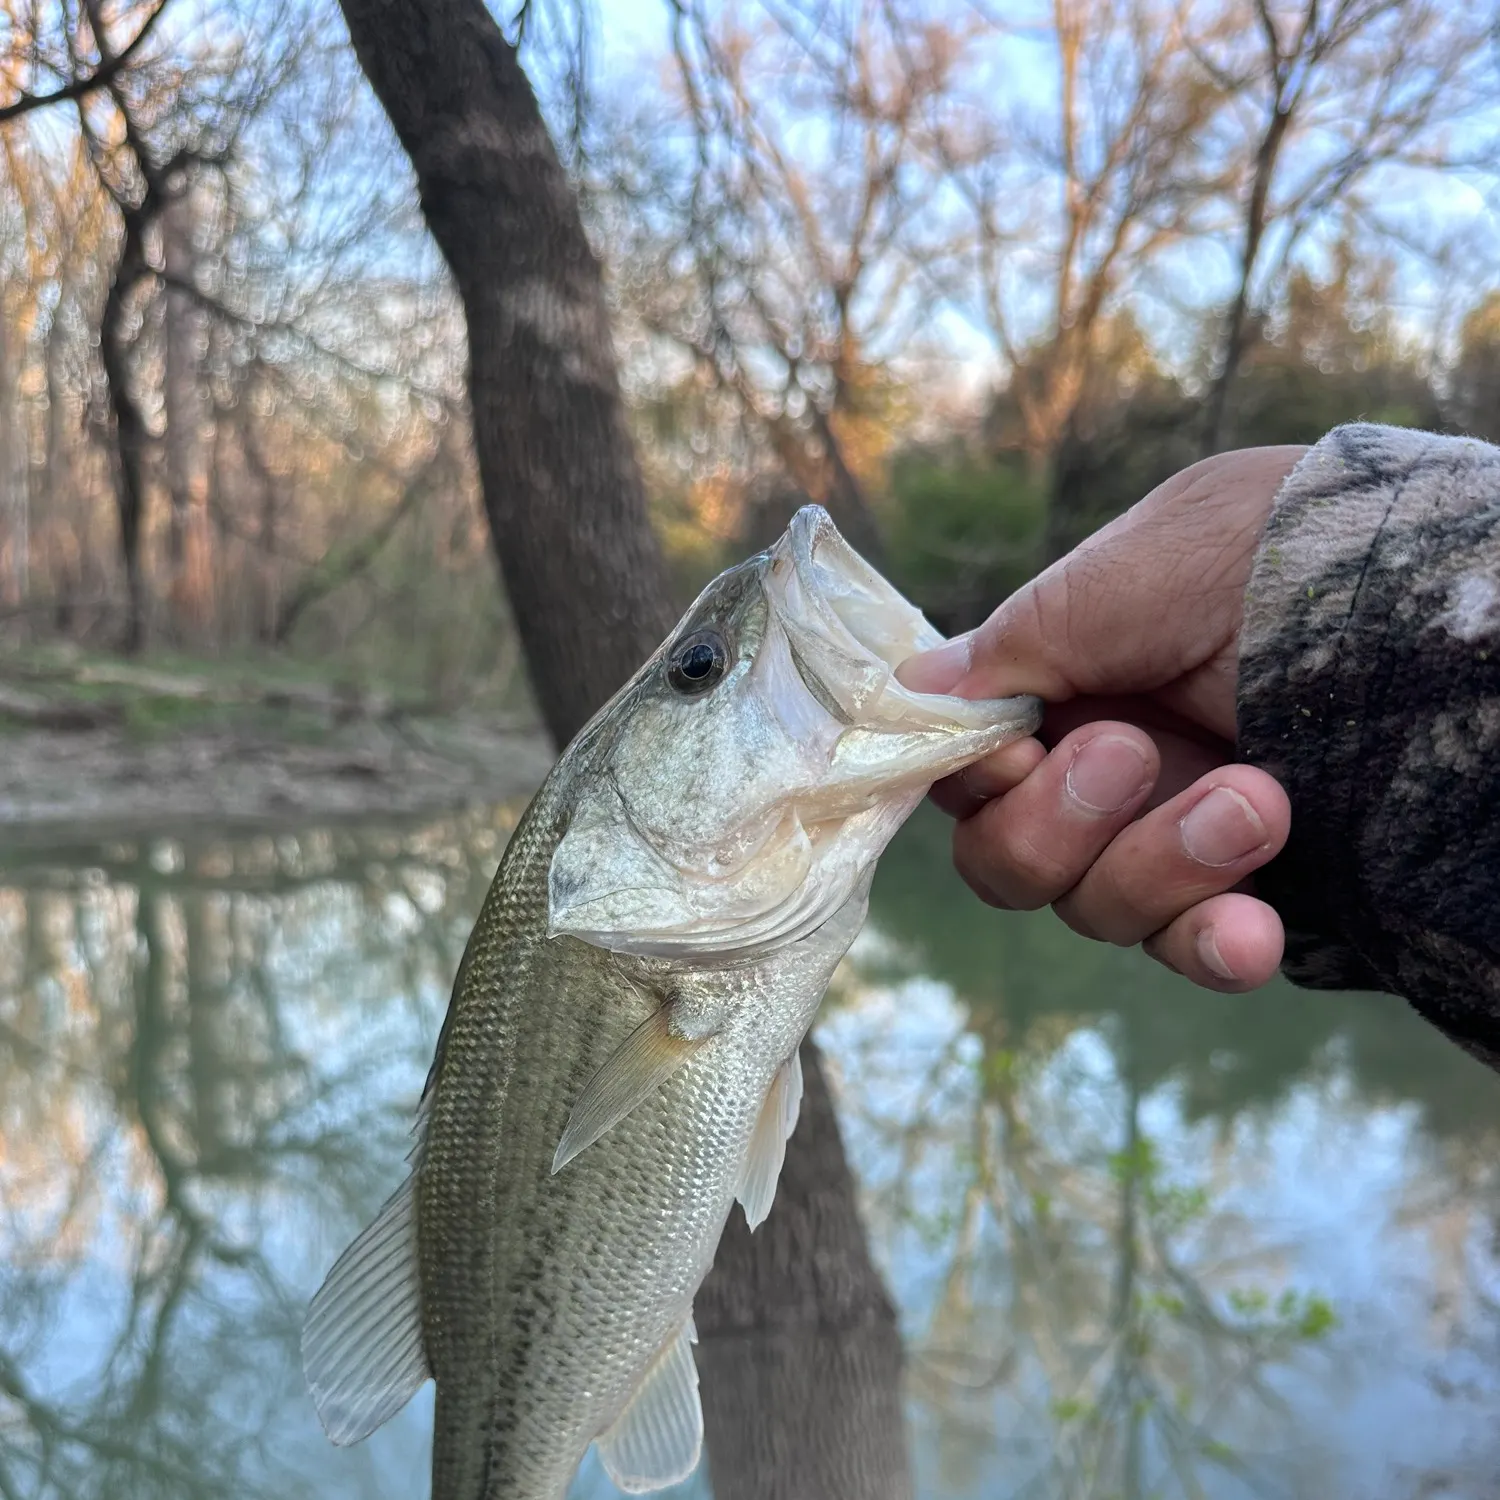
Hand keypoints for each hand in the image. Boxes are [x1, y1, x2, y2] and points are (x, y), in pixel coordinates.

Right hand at [897, 446, 1307, 992]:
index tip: (1015, 748)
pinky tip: (1253, 928)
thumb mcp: (1129, 572)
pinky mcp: (1253, 889)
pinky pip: (1197, 952)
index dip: (974, 779)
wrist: (1437, 601)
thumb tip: (906, 693)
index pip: (966, 769)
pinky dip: (1212, 947)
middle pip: (1007, 860)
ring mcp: (1177, 835)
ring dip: (1160, 864)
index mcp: (1066, 685)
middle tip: (1135, 754)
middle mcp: (1108, 768)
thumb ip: (1016, 641)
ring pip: (1094, 908)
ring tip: (1259, 800)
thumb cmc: (1275, 555)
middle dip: (1056, 823)